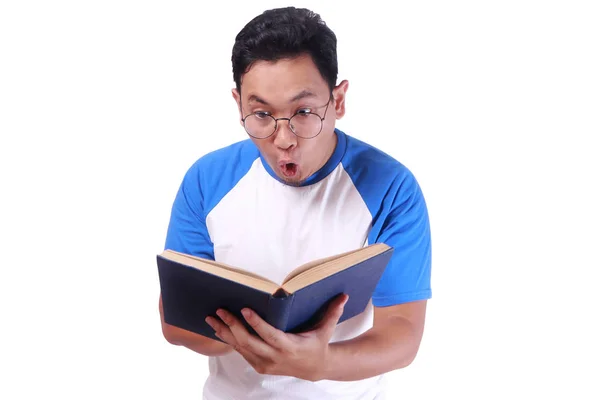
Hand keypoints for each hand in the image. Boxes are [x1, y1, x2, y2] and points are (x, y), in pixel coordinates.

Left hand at [205, 294, 348, 380]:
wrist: (314, 369)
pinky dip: (229, 340)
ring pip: (240, 347)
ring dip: (225, 332)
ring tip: (212, 317)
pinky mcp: (258, 365)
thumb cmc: (318, 344)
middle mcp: (274, 357)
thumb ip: (333, 312)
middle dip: (232, 326)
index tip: (244, 309)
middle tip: (220, 310)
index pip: (268, 334)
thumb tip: (344, 295)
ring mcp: (264, 363)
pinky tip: (218, 328)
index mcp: (289, 347)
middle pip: (248, 342)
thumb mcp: (326, 329)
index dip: (256, 323)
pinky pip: (240, 352)